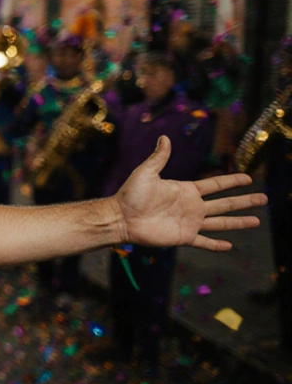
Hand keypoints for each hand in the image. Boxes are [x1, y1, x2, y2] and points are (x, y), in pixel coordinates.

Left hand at [114, 136, 264, 250]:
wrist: (121, 217)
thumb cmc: (131, 194)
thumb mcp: (146, 172)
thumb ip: (159, 157)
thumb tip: (164, 137)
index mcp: (186, 190)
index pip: (215, 185)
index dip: (231, 181)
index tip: (248, 178)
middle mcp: (192, 206)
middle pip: (225, 203)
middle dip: (244, 201)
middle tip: (263, 198)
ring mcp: (189, 222)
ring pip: (221, 222)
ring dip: (238, 222)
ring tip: (256, 221)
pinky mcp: (183, 237)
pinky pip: (204, 242)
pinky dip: (216, 245)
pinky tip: (229, 246)